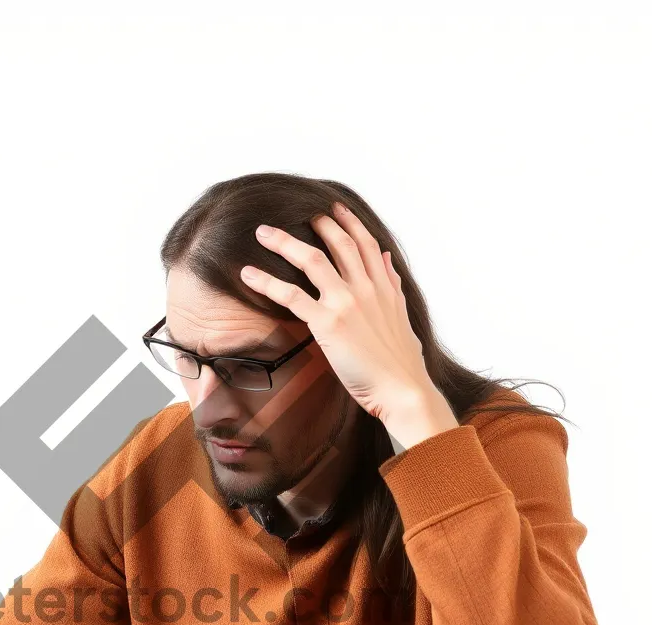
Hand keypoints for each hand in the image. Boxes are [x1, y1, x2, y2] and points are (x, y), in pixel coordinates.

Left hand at [240, 201, 457, 450]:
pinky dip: (267, 281)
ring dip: (284, 242)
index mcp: (385, 288)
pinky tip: (248, 274)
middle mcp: (367, 288)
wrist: (403, 390)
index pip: (366, 244)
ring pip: (312, 260)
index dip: (349, 222)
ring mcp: (347, 303)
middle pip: (338, 243)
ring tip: (264, 232)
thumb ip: (393, 286)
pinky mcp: (328, 323)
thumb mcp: (403, 317)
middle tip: (296, 211)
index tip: (334, 207)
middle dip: (316, 223)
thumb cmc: (402, 364)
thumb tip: (387, 260)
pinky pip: (291, 295)